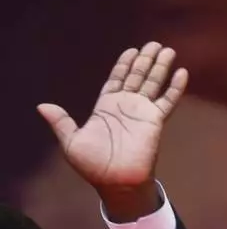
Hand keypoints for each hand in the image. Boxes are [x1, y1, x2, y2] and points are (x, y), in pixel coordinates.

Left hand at [38, 43, 186, 218]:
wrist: (116, 183)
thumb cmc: (94, 167)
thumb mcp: (71, 142)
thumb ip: (61, 122)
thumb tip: (42, 106)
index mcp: (106, 107)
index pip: (117, 79)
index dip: (124, 64)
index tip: (132, 50)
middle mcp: (126, 106)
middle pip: (137, 76)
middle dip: (145, 60)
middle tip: (155, 44)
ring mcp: (142, 112)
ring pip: (153, 83)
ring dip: (160, 67)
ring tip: (168, 50)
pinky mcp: (155, 121)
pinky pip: (167, 101)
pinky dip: (175, 87)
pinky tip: (182, 73)